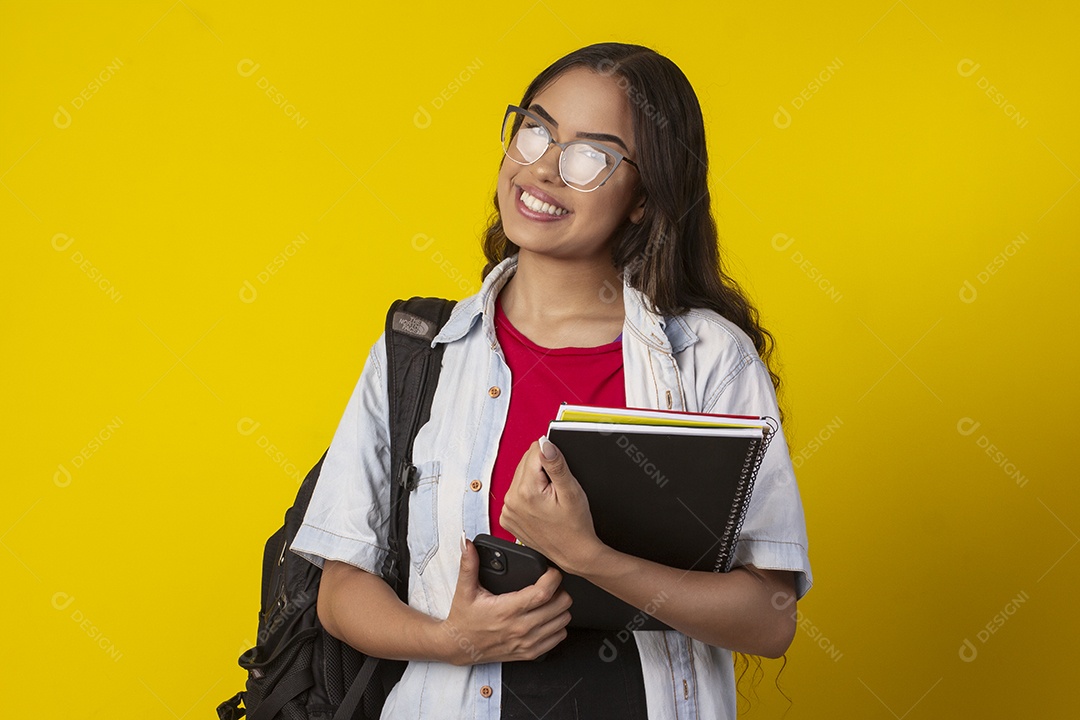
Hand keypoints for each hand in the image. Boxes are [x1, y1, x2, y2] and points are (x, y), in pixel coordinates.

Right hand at [439, 535, 571, 664]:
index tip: (550, 571)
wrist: (459, 647)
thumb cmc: (464, 619)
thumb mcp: (464, 590)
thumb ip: (469, 564)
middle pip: (560, 605)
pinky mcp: (530, 653)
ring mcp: (527, 642)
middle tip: (550, 584)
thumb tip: (467, 544)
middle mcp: (520, 628)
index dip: (553, 578)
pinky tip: (547, 616)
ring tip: (549, 599)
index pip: (543, 593)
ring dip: (560, 607)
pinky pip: (558, 637)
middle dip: (560, 589)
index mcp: (507, 610)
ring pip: (563, 621)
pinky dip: (557, 625)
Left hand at [500, 436, 604, 574]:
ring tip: (550, 498)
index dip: (551, 458)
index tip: (560, 474)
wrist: (573, 553)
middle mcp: (512, 501)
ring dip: (535, 481)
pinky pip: (516, 493)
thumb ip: (556, 465)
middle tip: (557, 489)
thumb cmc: (575, 527)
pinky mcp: (508, 518)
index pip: (534, 452)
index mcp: (526, 492)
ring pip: (521, 477)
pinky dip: (528, 494)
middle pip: (526, 463)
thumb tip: (545, 443)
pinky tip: (541, 505)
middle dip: (542, 470)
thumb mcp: (571, 491)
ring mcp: (508, 511)